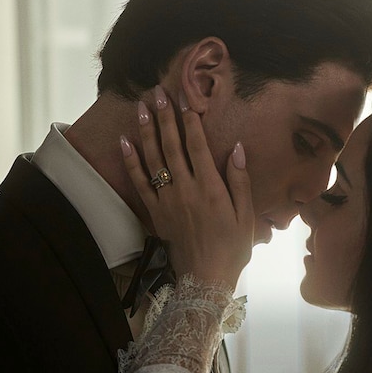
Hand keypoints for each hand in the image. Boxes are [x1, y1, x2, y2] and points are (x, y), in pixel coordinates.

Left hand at [120, 86, 253, 290]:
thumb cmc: (232, 248)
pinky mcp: (155, 212)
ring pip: (153, 159)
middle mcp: (185, 190)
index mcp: (210, 188)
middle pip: (172, 146)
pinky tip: (125, 142)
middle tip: (158, 92)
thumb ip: (240, 180)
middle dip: (165, 117)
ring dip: (146, 131)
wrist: (205, 279)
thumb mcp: (245, 215)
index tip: (185, 99)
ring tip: (140, 107)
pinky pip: (139, 183)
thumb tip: (238, 148)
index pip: (197, 146)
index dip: (190, 121)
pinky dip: (131, 161)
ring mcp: (167, 200)